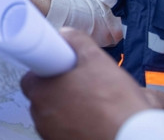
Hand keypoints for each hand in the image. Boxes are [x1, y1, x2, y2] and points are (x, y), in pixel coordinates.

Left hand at [21, 28, 151, 139]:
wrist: (133, 137)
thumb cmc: (115, 105)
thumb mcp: (97, 60)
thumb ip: (77, 41)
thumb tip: (67, 34)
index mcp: (41, 91)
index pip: (29, 78)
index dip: (45, 71)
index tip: (59, 68)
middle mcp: (41, 116)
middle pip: (43, 97)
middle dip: (59, 89)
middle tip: (81, 84)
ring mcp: (50, 134)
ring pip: (54, 116)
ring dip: (68, 109)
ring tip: (93, 104)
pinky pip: (64, 132)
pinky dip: (76, 126)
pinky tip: (95, 121)